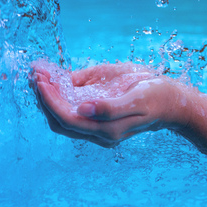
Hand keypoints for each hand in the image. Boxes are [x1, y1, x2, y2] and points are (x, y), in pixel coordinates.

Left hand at [31, 62, 183, 146]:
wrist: (171, 102)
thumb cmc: (155, 95)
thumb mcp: (137, 97)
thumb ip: (110, 107)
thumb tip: (81, 109)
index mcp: (107, 130)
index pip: (67, 119)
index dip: (50, 100)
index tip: (40, 79)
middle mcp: (98, 133)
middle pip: (58, 121)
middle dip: (43, 98)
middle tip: (35, 73)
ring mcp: (96, 127)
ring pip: (61, 117)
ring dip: (47, 97)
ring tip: (38, 74)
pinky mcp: (96, 118)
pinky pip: (70, 110)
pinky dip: (57, 95)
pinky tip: (52, 79)